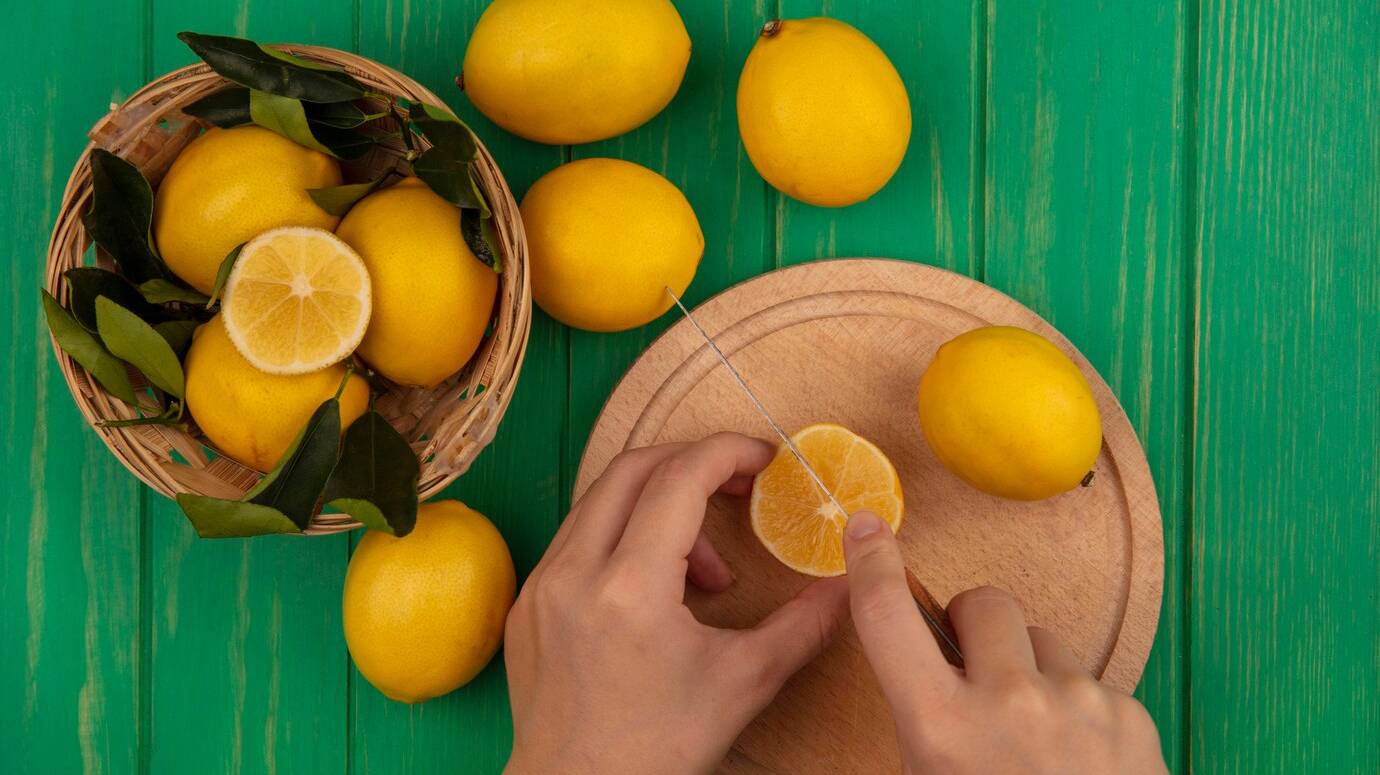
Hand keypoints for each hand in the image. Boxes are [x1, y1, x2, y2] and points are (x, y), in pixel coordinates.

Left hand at [504, 432, 849, 773]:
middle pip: (633, 469)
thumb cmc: (657, 749)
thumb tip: (850, 588)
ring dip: (657, 506)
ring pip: (600, 501)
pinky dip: (621, 537)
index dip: (727, 454)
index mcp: (630, 587)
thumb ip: (803, 627)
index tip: (764, 460)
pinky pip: (576, 538)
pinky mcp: (527, 603)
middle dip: (692, 464)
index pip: (679, 478)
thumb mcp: (743, 684)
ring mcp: (541, 585)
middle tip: (738, 488)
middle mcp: (574, 573)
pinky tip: (655, 585)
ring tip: (703, 568)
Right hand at [842, 510, 1168, 773]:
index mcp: (939, 726)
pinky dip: (1079, 708)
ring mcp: (1076, 703)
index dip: (871, 564)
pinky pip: (1091, 680)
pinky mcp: (1128, 713)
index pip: (887, 615)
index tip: (867, 530)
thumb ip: (922, 720)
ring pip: (1044, 641)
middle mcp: (1007, 701)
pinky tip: (1077, 760)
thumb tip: (922, 661)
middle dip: (975, 630)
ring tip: (1034, 737)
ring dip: (1032, 671)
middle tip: (975, 677)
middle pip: (983, 604)